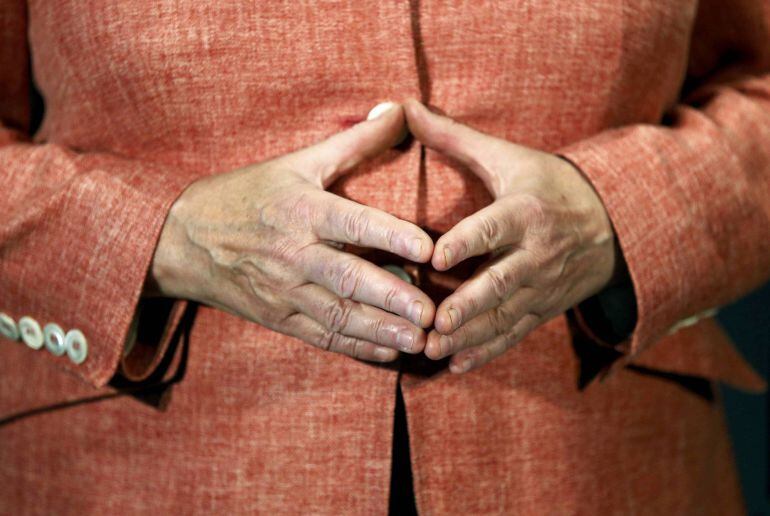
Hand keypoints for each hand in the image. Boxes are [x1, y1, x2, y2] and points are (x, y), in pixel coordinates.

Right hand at [148, 103, 434, 361]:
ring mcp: (283, 290)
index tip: (427, 250)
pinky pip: (319, 335)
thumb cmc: (248, 194)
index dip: (390, 236)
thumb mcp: (297, 162)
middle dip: (391, 298)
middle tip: (430, 313)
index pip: (351, 223)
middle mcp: (293, 253)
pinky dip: (354, 347)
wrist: (184, 239)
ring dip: (379, 330)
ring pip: (337, 315)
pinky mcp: (278, 317)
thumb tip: (398, 110)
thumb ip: (353, 141)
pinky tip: (387, 352)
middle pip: (347, 278)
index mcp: (301, 210)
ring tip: (419, 340)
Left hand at [403, 99, 617, 372]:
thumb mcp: (508, 157)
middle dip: (469, 305)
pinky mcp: (543, 308)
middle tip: (435, 323)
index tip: (436, 256)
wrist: (613, 223)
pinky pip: (515, 333)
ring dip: (471, 336)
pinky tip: (457, 366)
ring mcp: (543, 286)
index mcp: (525, 211)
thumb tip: (401, 108)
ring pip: (505, 315)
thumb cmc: (548, 185)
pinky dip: (487, 351)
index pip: (494, 227)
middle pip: (502, 282)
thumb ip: (453, 137)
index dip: (468, 241)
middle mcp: (537, 253)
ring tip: (435, 351)